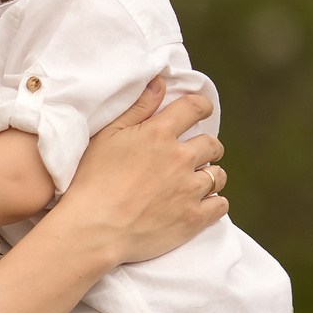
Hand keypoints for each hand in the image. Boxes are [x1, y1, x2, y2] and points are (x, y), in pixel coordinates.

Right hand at [45, 77, 226, 267]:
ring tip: (197, 182)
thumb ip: (137, 109)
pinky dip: (214, 203)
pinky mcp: (194, 218)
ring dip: (210, 176)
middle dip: (207, 147)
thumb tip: (160, 83)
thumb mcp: (106, 137)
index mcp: (159, 134)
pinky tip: (202, 205)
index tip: (201, 110)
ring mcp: (190, 190)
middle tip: (196, 155)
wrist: (93, 230)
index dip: (201, 106)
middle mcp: (180, 158)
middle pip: (212, 144)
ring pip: (218, 176)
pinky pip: (221, 205)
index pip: (194, 108)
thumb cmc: (91, 181)